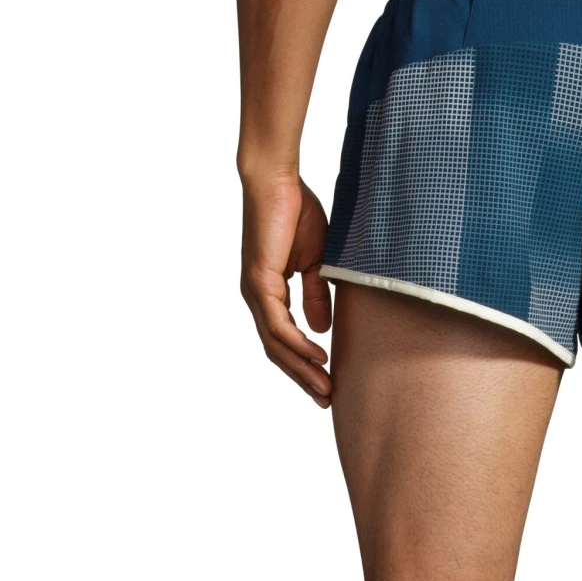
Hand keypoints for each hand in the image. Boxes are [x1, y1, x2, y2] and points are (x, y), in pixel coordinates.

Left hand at [240, 171, 333, 406]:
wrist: (276, 180)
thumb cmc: (296, 211)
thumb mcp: (316, 262)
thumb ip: (316, 295)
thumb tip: (320, 329)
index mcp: (268, 292)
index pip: (283, 340)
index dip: (304, 364)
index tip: (327, 383)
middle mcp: (257, 297)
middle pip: (277, 351)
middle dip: (302, 377)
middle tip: (326, 400)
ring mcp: (255, 291)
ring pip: (276, 344)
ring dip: (301, 369)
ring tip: (325, 389)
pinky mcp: (258, 281)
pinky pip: (278, 324)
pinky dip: (297, 344)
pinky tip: (317, 357)